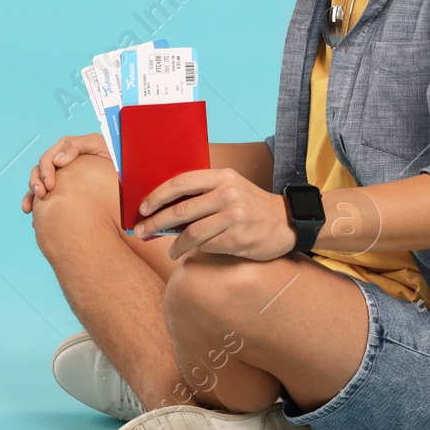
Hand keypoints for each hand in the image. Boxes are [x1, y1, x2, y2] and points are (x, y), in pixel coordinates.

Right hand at [21, 133, 109, 213]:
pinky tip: (32, 216)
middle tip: (42, 193)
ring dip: (32, 192)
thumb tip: (58, 160)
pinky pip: (42, 195)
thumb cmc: (117, 161)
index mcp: (72, 148)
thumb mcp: (101, 146)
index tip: (51, 183)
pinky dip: (33, 204)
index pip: (53, 154)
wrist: (126, 179)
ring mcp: (61, 174)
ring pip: (38, 180)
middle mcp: (63, 160)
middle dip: (38, 180)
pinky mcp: (60, 189)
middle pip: (42, 167)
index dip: (48, 168)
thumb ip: (78, 147)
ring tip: (30, 206)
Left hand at [134, 167, 295, 260]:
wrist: (287, 221)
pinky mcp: (238, 238)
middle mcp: (228, 193)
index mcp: (221, 176)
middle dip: (156, 222)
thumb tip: (165, 209)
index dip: (158, 195)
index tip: (143, 208)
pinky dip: (195, 250)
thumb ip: (203, 193)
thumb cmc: (250, 205)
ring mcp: (234, 216)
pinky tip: (190, 252)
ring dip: (175, 244)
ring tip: (170, 250)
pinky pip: (207, 246)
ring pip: (192, 233)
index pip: (181, 182)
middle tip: (142, 233)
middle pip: (181, 210)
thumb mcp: (230, 187)